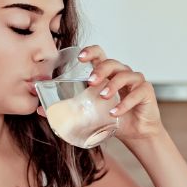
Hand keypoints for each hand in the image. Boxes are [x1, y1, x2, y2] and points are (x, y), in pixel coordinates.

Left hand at [36, 44, 164, 143]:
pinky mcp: (146, 92)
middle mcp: (122, 73)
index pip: (100, 55)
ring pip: (126, 74)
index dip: (91, 52)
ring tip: (103, 96)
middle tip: (90, 81)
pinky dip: (125, 103)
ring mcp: (135, 81)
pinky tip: (115, 112)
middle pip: (112, 62)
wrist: (136, 133)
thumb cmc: (112, 119)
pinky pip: (137, 92)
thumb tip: (40, 110)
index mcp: (107, 74)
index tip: (81, 57)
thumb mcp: (88, 113)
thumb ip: (67, 109)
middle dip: (100, 69)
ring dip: (113, 84)